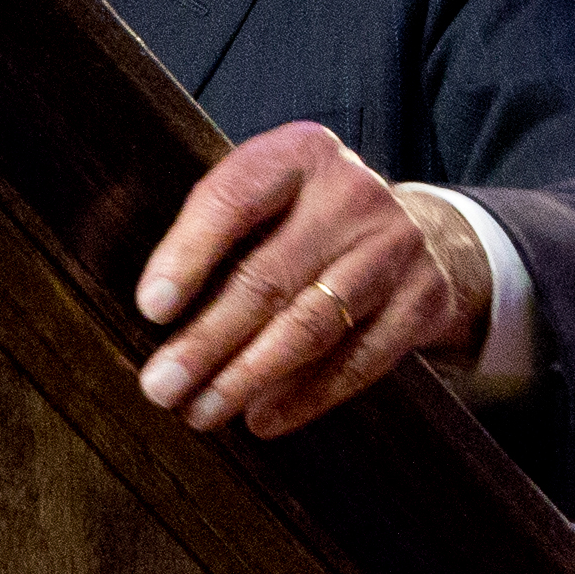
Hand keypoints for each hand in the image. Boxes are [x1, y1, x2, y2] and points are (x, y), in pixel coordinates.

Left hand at [129, 123, 485, 437]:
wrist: (411, 229)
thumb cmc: (306, 218)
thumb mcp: (267, 197)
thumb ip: (214, 232)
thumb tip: (155, 312)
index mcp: (299, 154)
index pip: (233, 199)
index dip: (188, 255)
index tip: (151, 309)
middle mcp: (352, 194)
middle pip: (269, 276)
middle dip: (206, 340)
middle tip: (161, 386)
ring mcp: (395, 247)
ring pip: (311, 325)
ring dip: (248, 377)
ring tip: (202, 412)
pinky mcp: (422, 299)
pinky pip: (359, 360)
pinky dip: (306, 397)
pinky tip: (263, 419)